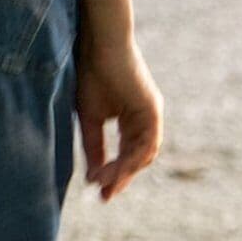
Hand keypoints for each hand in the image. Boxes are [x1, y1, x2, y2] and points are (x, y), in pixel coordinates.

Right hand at [74, 36, 162, 199]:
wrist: (97, 45)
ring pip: (143, 154)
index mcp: (132, 118)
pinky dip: (131, 159)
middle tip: (104, 195)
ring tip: (104, 184)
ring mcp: (151, 114)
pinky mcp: (152, 110)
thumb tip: (93, 174)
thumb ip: (93, 145)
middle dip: (121, 178)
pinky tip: (115, 170)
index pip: (127, 153)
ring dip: (124, 172)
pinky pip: (147, 143)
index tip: (99, 191)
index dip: (114, 173)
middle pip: (138, 157)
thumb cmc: (91, 73)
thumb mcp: (89, 118)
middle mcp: (145, 118)